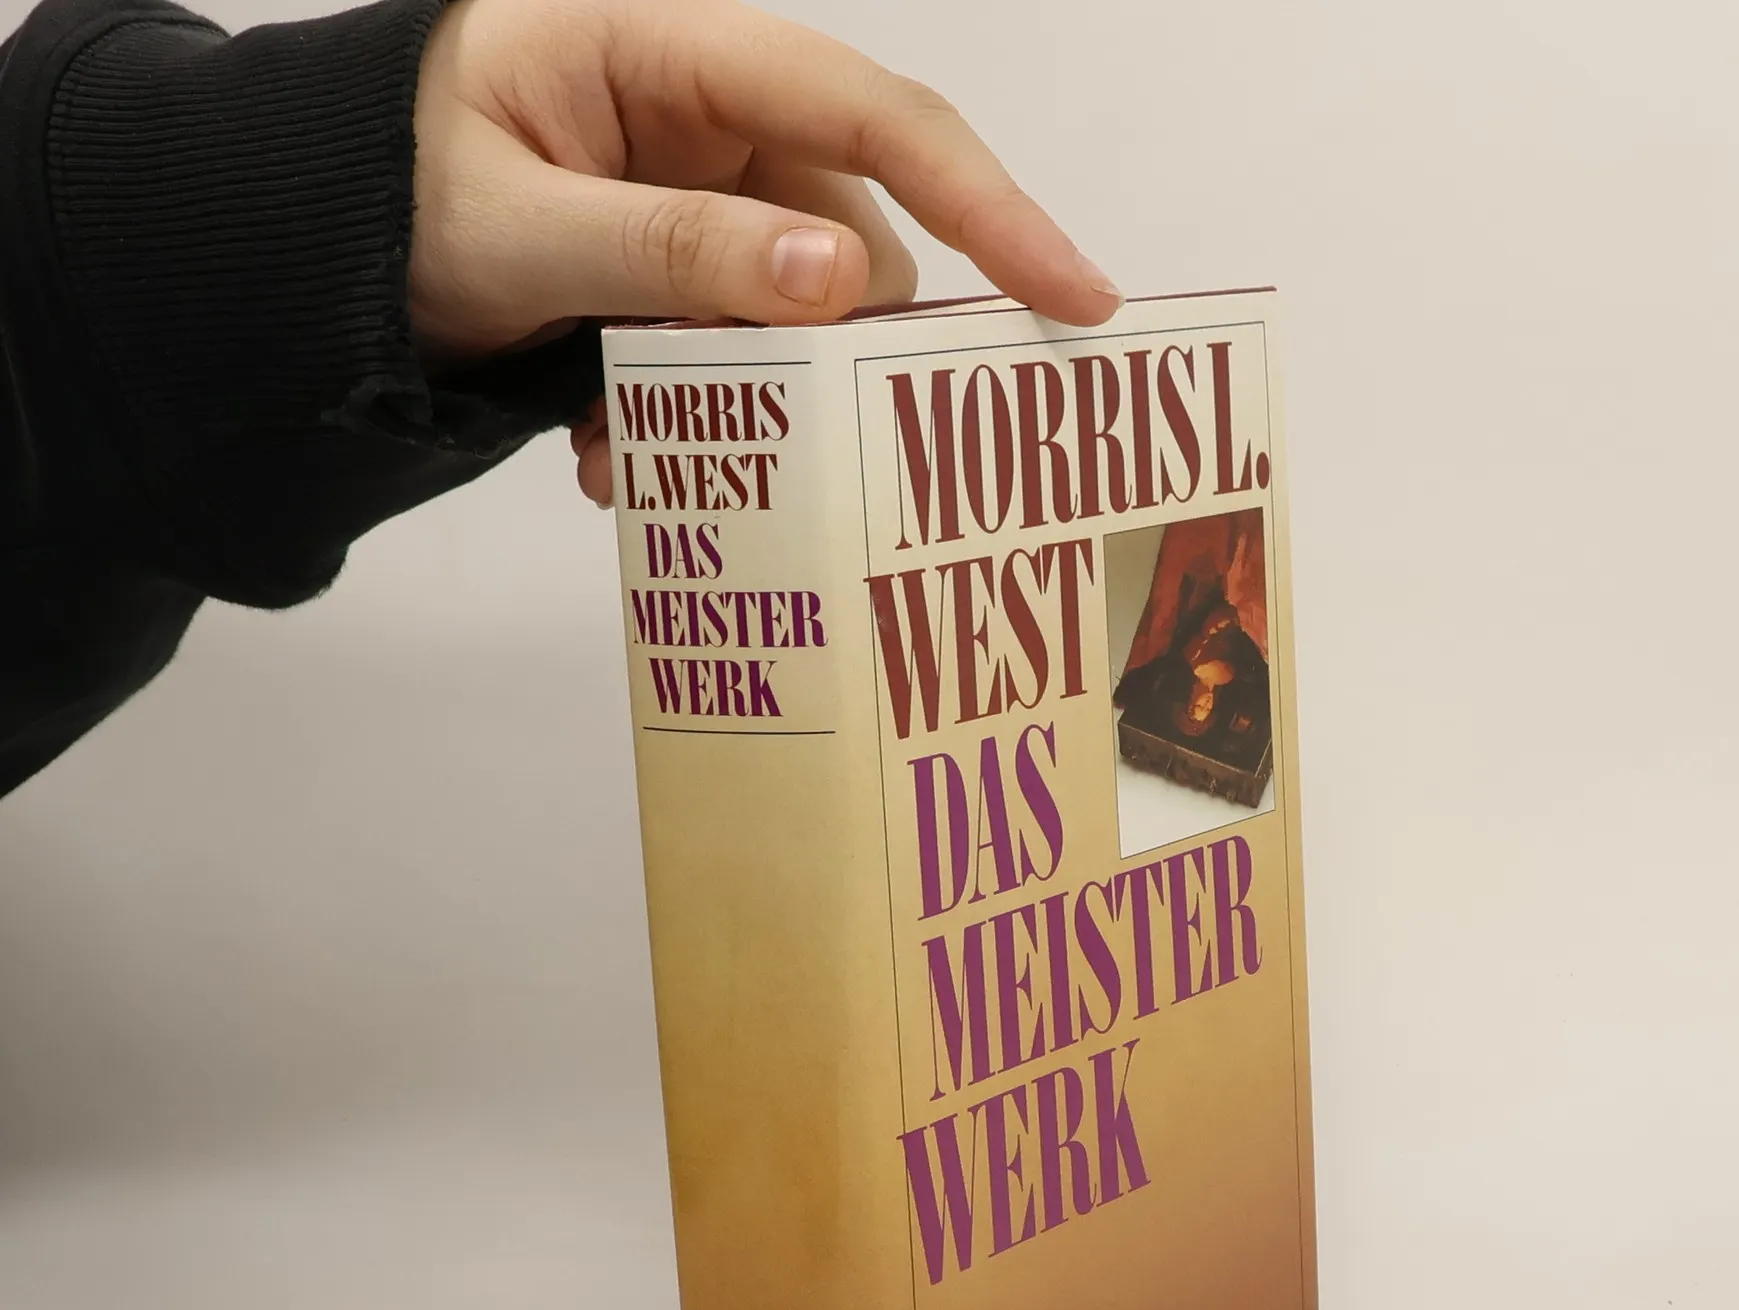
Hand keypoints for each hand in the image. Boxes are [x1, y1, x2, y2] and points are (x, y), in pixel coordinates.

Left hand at [408, 0, 1122, 504]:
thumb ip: (675, 251)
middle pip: (850, 234)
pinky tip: (618, 456)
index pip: (872, 113)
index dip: (990, 203)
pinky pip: (741, 343)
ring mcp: (698, 194)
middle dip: (824, 354)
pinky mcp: (679, 264)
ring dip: (743, 405)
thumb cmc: (383, 199)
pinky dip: (701, 412)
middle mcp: (710, 117)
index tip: (1073, 297)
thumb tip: (840, 282)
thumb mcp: (519, 228)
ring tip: (635, 462)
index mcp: (674, 53)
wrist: (301, 246)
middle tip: (782, 451)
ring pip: (797, 312)